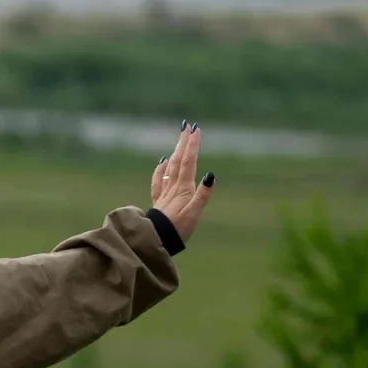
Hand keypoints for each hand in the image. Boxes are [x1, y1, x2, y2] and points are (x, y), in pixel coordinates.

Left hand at [150, 120, 214, 242]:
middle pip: (178, 160)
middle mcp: (173, 188)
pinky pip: (159, 181)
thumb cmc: (178, 229)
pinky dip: (161, 170)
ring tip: (178, 141)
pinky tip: (162, 163)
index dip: (192, 145)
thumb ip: (203, 195)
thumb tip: (211, 175)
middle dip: (183, 143)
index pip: (189, 162)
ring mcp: (165, 194)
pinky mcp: (160, 202)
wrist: (156, 240)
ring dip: (175, 153)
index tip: (196, 130)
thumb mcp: (195, 213)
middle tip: (187, 127)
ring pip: (170, 168)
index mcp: (183, 189)